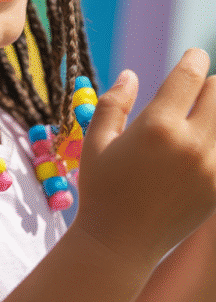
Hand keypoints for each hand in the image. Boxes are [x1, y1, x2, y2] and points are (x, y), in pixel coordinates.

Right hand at [74, 49, 215, 276]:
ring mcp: (211, 168)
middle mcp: (191, 143)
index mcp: (158, 126)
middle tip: (193, 94)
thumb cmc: (101, 190)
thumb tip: (132, 75)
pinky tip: (201, 147)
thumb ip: (114, 103)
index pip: (191, 74)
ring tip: (198, 121)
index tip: (193, 56)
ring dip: (214, 114)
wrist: (120, 246)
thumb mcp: (96, 142)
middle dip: (206, 87)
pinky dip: (215, 143)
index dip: (194, 58)